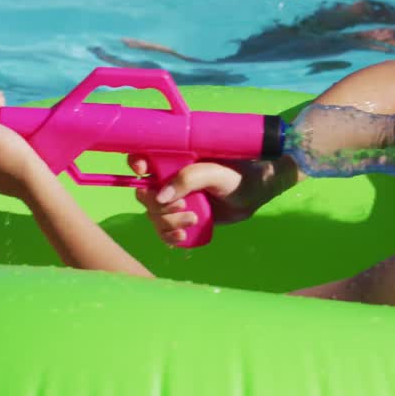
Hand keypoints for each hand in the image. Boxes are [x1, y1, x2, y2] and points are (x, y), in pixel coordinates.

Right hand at [130, 157, 290, 245]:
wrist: (257, 193)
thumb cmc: (240, 174)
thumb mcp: (217, 173)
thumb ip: (190, 178)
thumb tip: (160, 196)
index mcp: (176, 160)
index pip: (145, 158)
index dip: (137, 164)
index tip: (144, 172)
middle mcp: (171, 179)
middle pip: (145, 193)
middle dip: (157, 205)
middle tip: (183, 206)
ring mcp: (176, 200)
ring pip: (154, 214)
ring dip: (167, 222)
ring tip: (192, 221)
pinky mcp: (183, 218)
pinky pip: (164, 230)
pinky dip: (169, 236)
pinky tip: (182, 237)